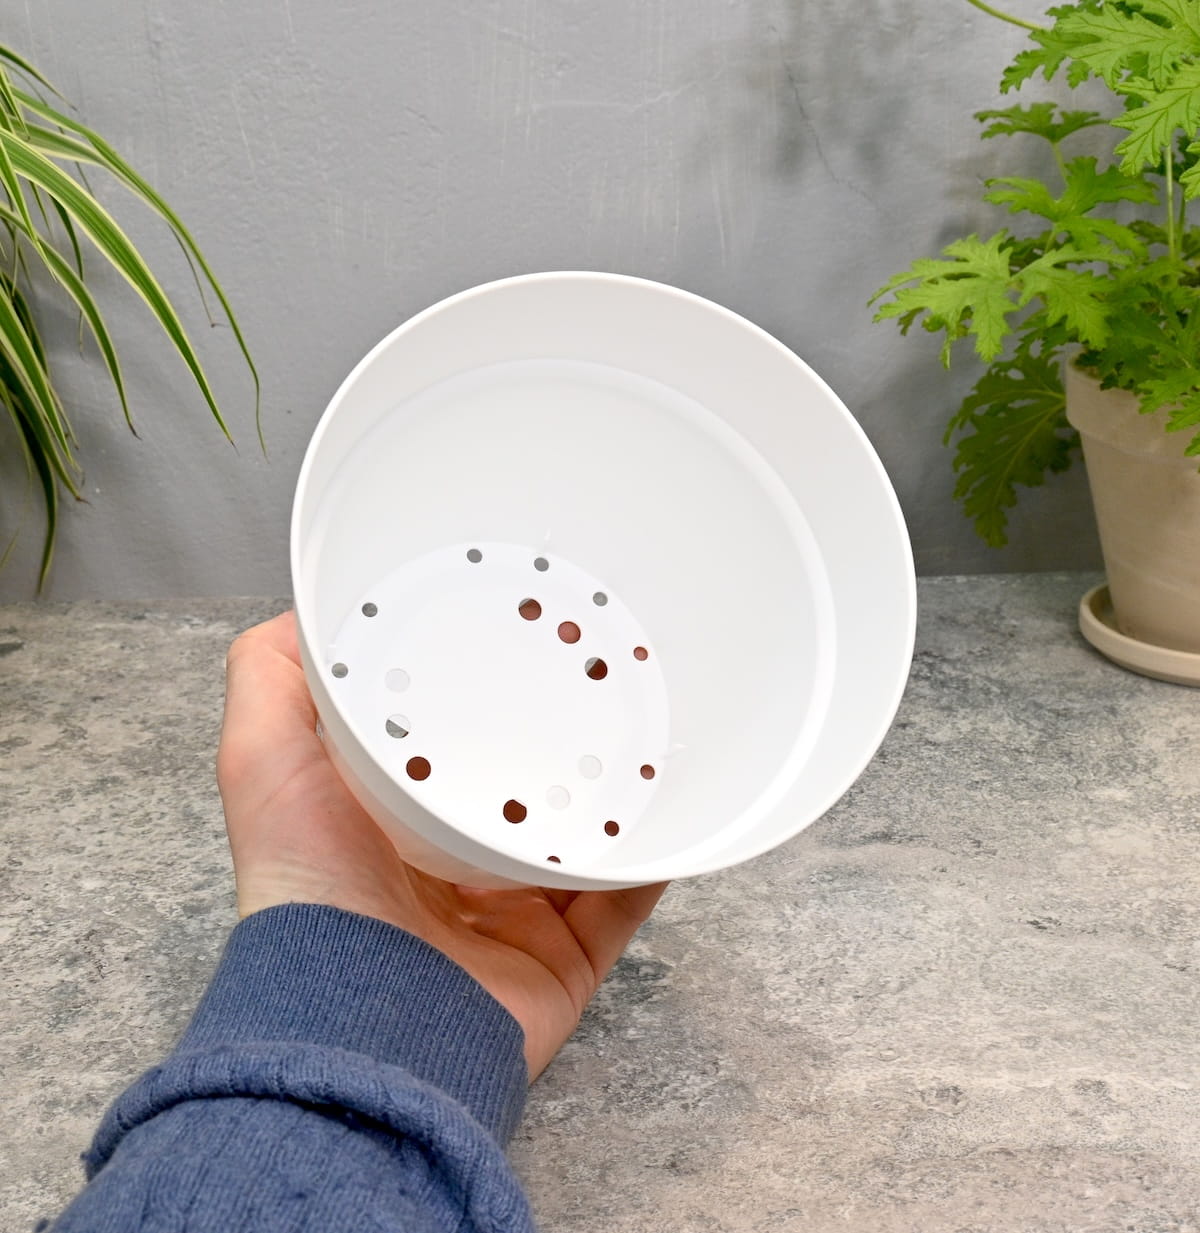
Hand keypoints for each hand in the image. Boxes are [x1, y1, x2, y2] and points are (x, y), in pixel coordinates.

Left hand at [216, 611, 666, 1078]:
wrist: (360, 1018)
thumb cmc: (308, 888)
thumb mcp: (261, 761)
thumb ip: (270, 679)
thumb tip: (310, 615)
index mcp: (397, 821)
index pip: (449, 744)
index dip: (476, 692)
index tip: (512, 636)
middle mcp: (456, 865)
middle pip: (523, 787)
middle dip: (559, 738)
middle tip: (595, 676)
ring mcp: (516, 916)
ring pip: (581, 840)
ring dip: (614, 794)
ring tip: (648, 732)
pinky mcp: (565, 959)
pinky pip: (622, 900)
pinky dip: (650, 860)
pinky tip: (671, 812)